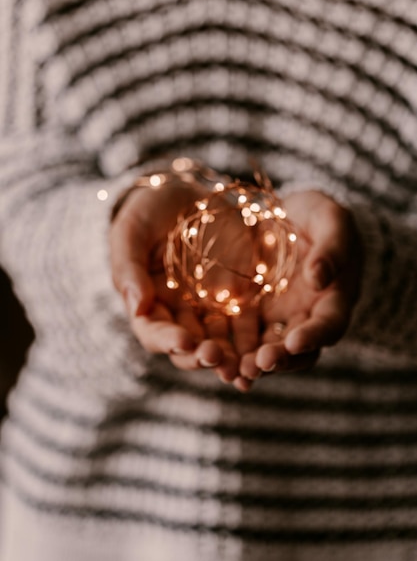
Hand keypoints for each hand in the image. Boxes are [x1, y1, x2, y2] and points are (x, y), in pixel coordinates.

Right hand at [109, 178, 258, 380]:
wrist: (187, 194)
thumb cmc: (149, 209)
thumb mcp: (131, 230)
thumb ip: (129, 268)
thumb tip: (136, 307)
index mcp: (149, 302)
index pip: (154, 332)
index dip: (167, 340)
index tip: (184, 341)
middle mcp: (180, 313)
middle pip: (189, 346)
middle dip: (201, 356)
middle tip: (216, 358)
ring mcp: (211, 307)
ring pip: (220, 342)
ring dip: (231, 357)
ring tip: (243, 366)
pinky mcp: (239, 297)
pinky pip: (248, 325)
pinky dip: (256, 341)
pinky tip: (269, 349)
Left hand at [235, 191, 362, 390]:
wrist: (284, 215)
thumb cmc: (318, 214)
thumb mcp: (331, 219)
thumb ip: (331, 246)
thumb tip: (319, 278)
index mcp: (334, 299)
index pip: (330, 325)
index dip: (314, 336)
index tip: (295, 342)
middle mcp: (307, 318)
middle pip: (297, 351)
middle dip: (278, 359)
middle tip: (257, 364)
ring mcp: (277, 319)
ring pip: (266, 351)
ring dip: (250, 364)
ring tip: (230, 370)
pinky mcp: (251, 314)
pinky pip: (239, 337)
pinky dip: (228, 350)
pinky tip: (209, 357)